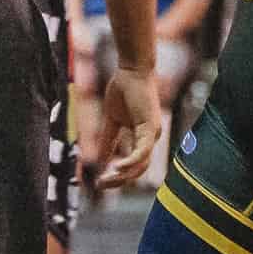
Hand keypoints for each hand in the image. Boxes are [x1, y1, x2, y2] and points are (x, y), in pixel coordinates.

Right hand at [95, 64, 160, 189]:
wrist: (131, 69)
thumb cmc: (123, 90)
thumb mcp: (112, 121)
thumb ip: (107, 141)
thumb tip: (99, 161)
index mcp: (143, 138)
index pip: (133, 166)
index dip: (117, 176)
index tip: (99, 182)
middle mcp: (151, 139)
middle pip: (137, 170)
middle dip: (118, 181)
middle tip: (100, 184)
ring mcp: (153, 134)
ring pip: (141, 165)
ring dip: (123, 176)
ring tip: (105, 180)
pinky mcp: (151, 128)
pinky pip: (142, 152)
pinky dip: (130, 162)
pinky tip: (116, 167)